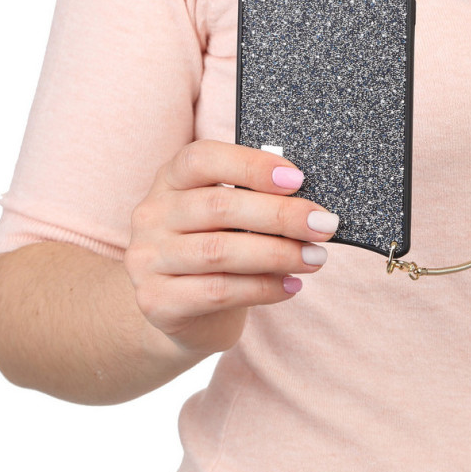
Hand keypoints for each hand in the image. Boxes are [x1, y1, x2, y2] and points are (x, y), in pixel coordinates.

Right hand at [125, 139, 338, 356]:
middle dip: (280, 215)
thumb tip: (307, 203)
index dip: (251, 165)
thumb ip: (252, 200)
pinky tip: (290, 285)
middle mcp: (151, 215)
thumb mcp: (225, 217)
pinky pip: (219, 291)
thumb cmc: (215, 250)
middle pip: (219, 206)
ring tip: (314, 257)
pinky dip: (263, 288)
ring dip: (278, 253)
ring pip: (220, 251)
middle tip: (323, 224)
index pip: (202, 158)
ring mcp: (148, 260)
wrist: (180, 313)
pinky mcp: (157, 302)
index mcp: (169, 180)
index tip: (297, 179)